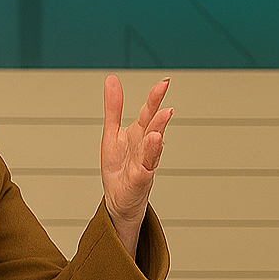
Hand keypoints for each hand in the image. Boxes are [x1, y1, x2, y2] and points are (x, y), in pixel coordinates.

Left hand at [101, 74, 172, 256]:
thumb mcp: (111, 133)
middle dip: (160, 118)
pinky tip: (152, 147)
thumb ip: (114, 107)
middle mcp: (145, 147)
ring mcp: (144, 164)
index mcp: (138, 134)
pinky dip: (148, 159)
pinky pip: (144, 169)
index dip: (155, 97)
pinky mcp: (139, 180)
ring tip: (160, 124)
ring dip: (157, 136)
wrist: (119, 200)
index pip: (149, 112)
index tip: (165, 82)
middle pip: (153, 129)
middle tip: (167, 106)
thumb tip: (112, 79)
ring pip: (152, 148)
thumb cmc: (119, 168)